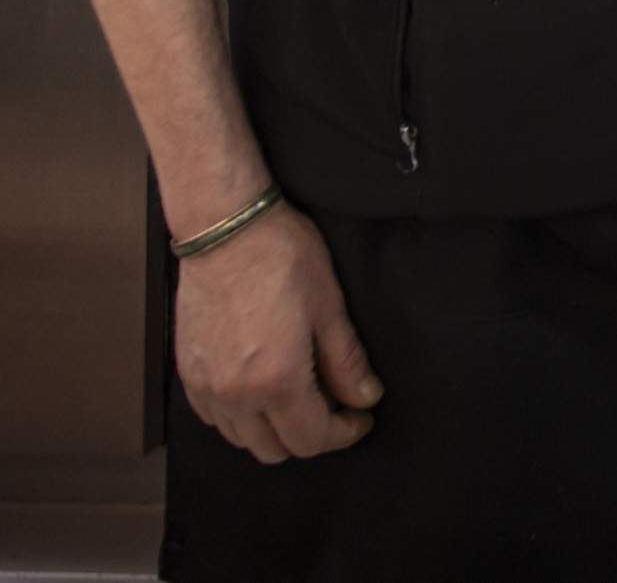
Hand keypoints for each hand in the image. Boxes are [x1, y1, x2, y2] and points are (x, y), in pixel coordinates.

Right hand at [176, 200, 383, 462]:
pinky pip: (214, 418)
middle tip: (336, 406)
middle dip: (311, 436)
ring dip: (274, 429)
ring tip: (301, 396)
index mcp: (276, 381)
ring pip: (242, 439)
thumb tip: (365, 398)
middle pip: (275, 450)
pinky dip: (241, 416)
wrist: (225, 229)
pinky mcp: (188, 372)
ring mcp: (205, 386)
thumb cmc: (281, 258)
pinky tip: (262, 387)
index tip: (361, 417)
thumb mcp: (329, 307)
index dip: (344, 434)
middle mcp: (234, 394)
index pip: (312, 439)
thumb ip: (347, 362)